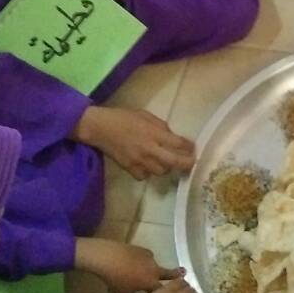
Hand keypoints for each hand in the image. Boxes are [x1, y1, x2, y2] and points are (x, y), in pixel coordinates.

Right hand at [75, 106, 194, 179]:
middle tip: (191, 163)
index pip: (178, 144)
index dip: (189, 147)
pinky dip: (149, 172)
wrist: (100, 128)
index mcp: (154, 133)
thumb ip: (161, 127)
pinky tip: (148, 166)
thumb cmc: (124, 117)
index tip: (193, 149)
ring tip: (167, 162)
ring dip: (166, 167)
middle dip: (186, 164)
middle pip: (173, 162)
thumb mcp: (146, 116)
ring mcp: (139, 161)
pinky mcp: (129, 168)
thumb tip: (172, 137)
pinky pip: (145, 176)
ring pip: (161, 171)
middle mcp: (149, 149)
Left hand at [75, 237, 175, 292]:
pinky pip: (147, 258)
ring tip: (142, 273)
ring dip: (153, 270)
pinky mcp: (143, 250)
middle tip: (185, 273)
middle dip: (177, 275)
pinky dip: (144, 262)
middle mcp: (155, 269)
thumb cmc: (116, 279)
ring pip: (155, 266)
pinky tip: (134, 264)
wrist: (107, 257)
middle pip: (169, 273)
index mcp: (151, 282)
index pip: (163, 291)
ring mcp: (149, 258)